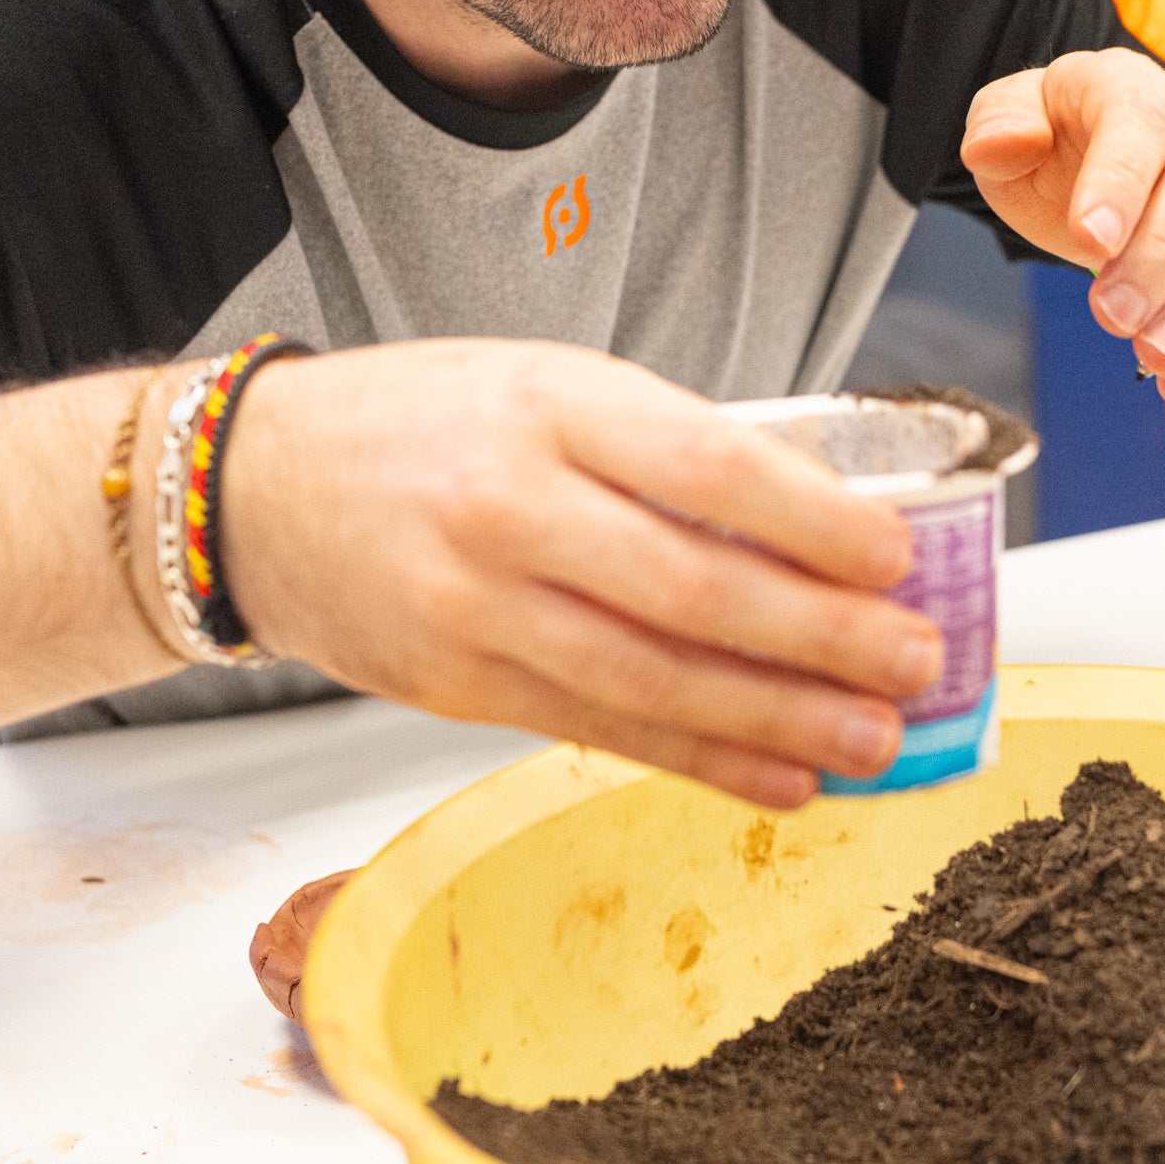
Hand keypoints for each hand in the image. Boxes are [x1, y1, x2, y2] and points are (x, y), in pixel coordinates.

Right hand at [225, 340, 939, 809]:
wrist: (246, 489)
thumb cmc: (412, 426)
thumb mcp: (541, 387)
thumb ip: (658, 448)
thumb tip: (809, 521)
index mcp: (548, 408)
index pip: (707, 468)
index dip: (814, 524)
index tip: (897, 556)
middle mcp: (510, 508)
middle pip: (694, 591)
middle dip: (823, 639)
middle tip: (918, 662)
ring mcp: (477, 608)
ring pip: (655, 681)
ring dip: (780, 721)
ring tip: (872, 740)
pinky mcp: (458, 688)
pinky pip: (602, 732)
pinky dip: (702, 761)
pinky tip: (778, 776)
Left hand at [963, 48, 1164, 403]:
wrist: (1143, 174)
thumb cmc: (1066, 151)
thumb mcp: (1016, 127)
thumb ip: (999, 127)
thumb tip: (996, 146)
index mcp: (1132, 88)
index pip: (1139, 118)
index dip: (1120, 178)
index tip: (1090, 240)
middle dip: (1162, 252)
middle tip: (1112, 316)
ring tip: (1158, 358)